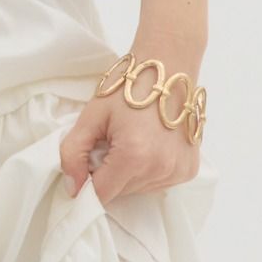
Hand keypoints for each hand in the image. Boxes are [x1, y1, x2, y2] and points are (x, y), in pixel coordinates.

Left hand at [59, 88, 201, 204]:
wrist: (167, 67)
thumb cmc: (128, 86)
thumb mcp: (92, 114)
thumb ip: (73, 152)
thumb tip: (72, 188)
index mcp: (133, 156)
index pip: (101, 194)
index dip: (87, 181)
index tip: (87, 161)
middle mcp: (159, 170)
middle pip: (120, 193)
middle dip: (108, 174)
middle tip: (110, 141)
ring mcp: (177, 172)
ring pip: (139, 190)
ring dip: (128, 173)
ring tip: (131, 139)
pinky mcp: (189, 170)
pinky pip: (158, 183)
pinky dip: (148, 170)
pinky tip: (148, 144)